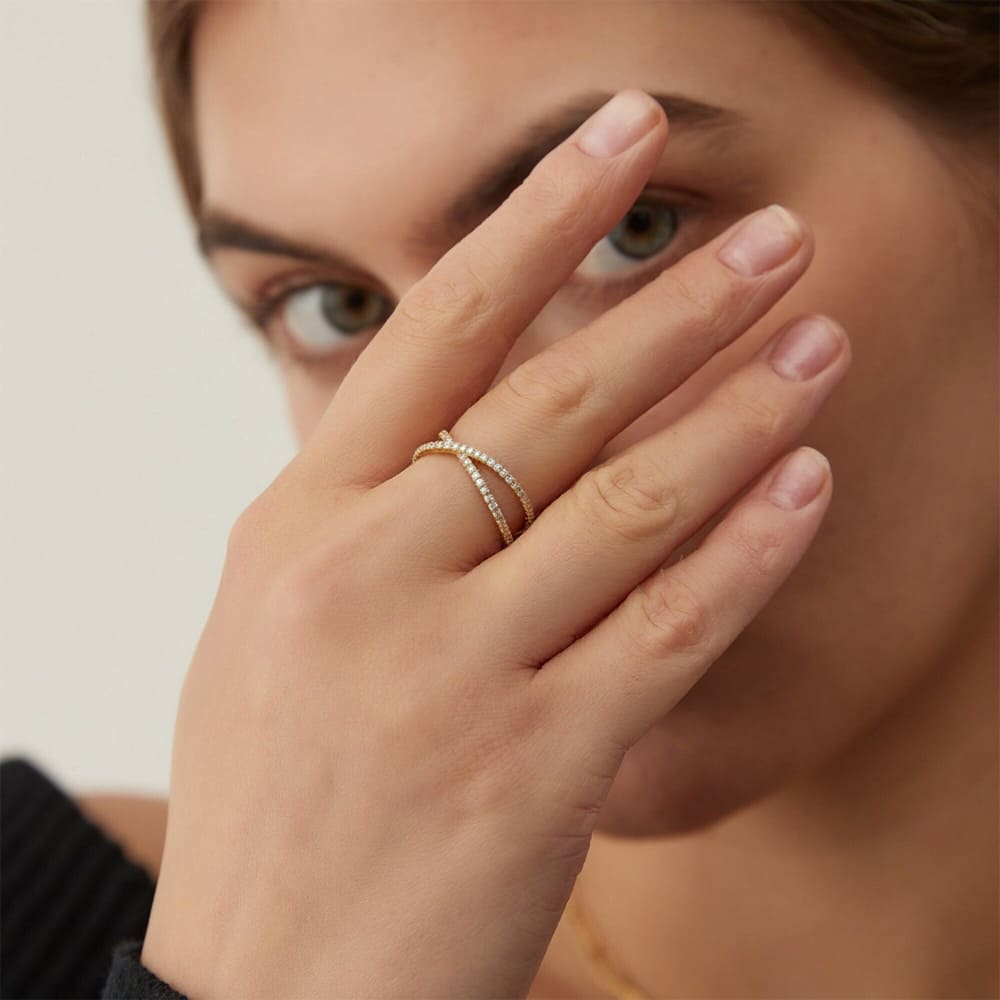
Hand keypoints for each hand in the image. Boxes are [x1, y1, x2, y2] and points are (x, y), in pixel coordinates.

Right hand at [141, 90, 848, 998]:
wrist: (259, 990)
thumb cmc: (270, 794)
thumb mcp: (270, 624)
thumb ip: (357, 514)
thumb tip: (460, 418)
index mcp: (296, 527)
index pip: (437, 332)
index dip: (538, 221)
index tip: (619, 140)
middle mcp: (369, 577)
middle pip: (555, 400)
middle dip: (681, 305)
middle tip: (776, 241)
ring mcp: (452, 671)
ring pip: (631, 504)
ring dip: (742, 412)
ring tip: (820, 345)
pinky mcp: (534, 768)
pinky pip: (668, 629)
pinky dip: (749, 550)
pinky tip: (807, 485)